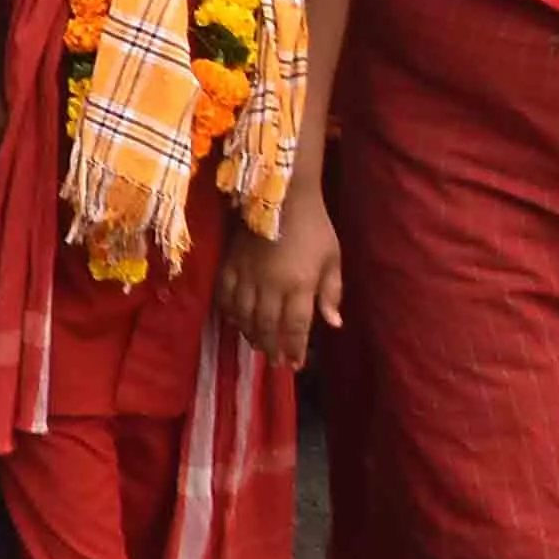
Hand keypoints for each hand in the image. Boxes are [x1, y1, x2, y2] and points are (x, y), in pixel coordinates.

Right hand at [216, 185, 344, 369]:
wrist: (282, 194)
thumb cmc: (315, 226)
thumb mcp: (333, 258)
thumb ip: (331, 293)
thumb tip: (333, 324)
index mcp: (299, 283)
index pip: (295, 326)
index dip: (294, 349)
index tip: (296, 365)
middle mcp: (271, 285)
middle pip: (268, 327)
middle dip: (272, 348)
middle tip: (276, 363)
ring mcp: (247, 275)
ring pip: (245, 316)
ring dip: (251, 335)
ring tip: (258, 346)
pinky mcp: (229, 264)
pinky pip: (225, 297)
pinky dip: (229, 313)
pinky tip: (235, 321)